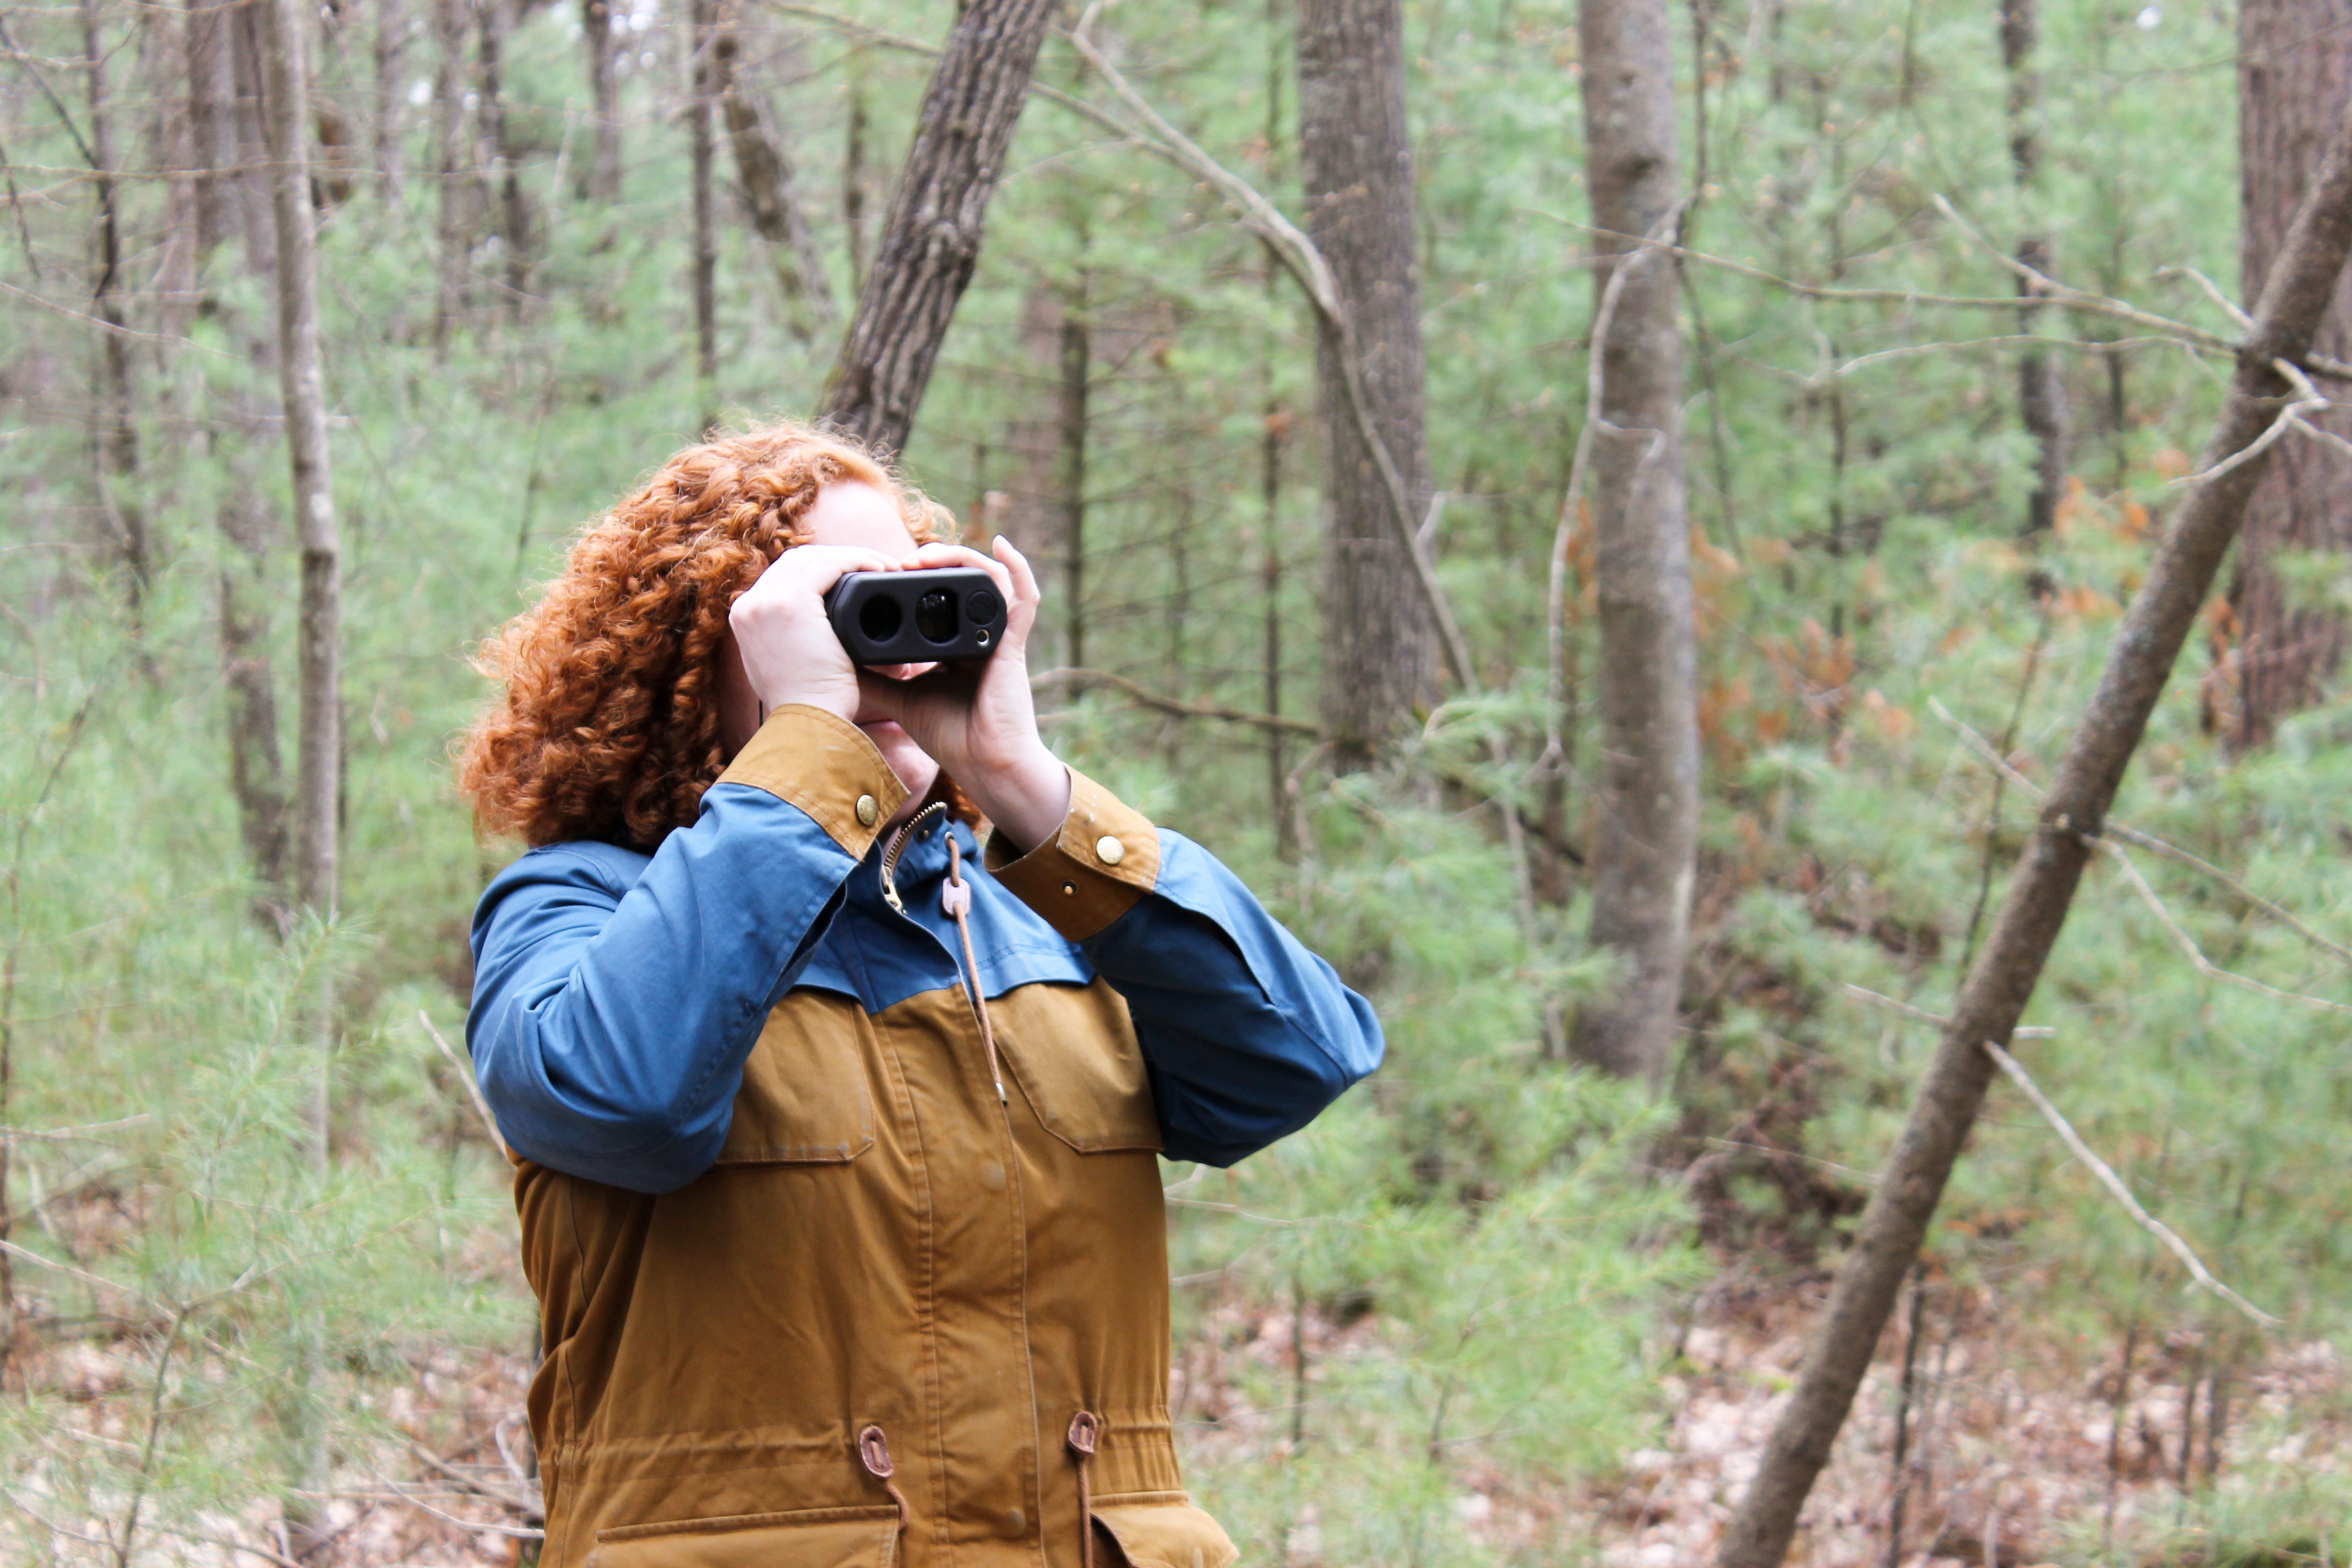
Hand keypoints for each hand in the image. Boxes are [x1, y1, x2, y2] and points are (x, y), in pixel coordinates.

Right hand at [728, 543, 902, 723]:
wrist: (806, 726)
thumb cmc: (808, 707)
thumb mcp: (786, 668)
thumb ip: (788, 641)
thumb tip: (813, 629)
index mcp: (745, 617)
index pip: (784, 575)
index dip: (820, 570)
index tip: (852, 579)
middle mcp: (749, 605)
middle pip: (797, 561)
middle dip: (837, 559)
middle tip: (874, 568)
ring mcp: (766, 601)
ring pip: (815, 557)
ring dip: (852, 557)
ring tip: (883, 566)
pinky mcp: (791, 602)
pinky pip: (830, 564)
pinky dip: (858, 560)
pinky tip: (879, 568)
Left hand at [854, 538, 1071, 850]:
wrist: (983, 765)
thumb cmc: (950, 735)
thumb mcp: (899, 698)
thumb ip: (873, 676)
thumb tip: (834, 656)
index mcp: (954, 645)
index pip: (939, 598)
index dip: (916, 579)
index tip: (886, 572)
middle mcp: (978, 634)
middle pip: (962, 581)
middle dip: (934, 562)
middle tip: (903, 560)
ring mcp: (998, 636)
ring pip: (988, 578)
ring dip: (961, 558)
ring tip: (930, 553)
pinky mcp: (1014, 644)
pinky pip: (1024, 597)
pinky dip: (1018, 567)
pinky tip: (1002, 543)